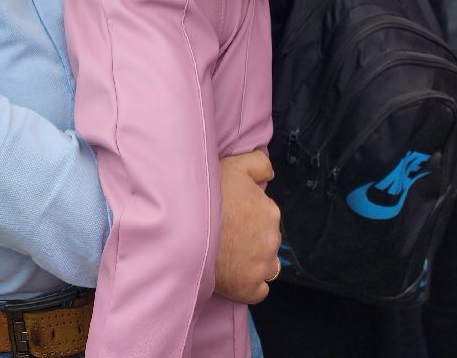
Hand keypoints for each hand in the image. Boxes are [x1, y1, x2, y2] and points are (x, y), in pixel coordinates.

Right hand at [214, 150, 279, 303]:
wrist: (185, 226)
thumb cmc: (207, 195)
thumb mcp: (235, 165)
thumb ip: (259, 164)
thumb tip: (269, 172)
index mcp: (270, 211)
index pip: (266, 218)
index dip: (248, 218)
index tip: (232, 219)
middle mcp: (271, 239)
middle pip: (266, 242)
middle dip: (251, 240)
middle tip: (227, 236)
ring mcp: (262, 266)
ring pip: (265, 266)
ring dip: (251, 263)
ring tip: (227, 256)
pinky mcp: (249, 289)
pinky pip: (258, 292)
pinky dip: (247, 286)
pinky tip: (232, 276)